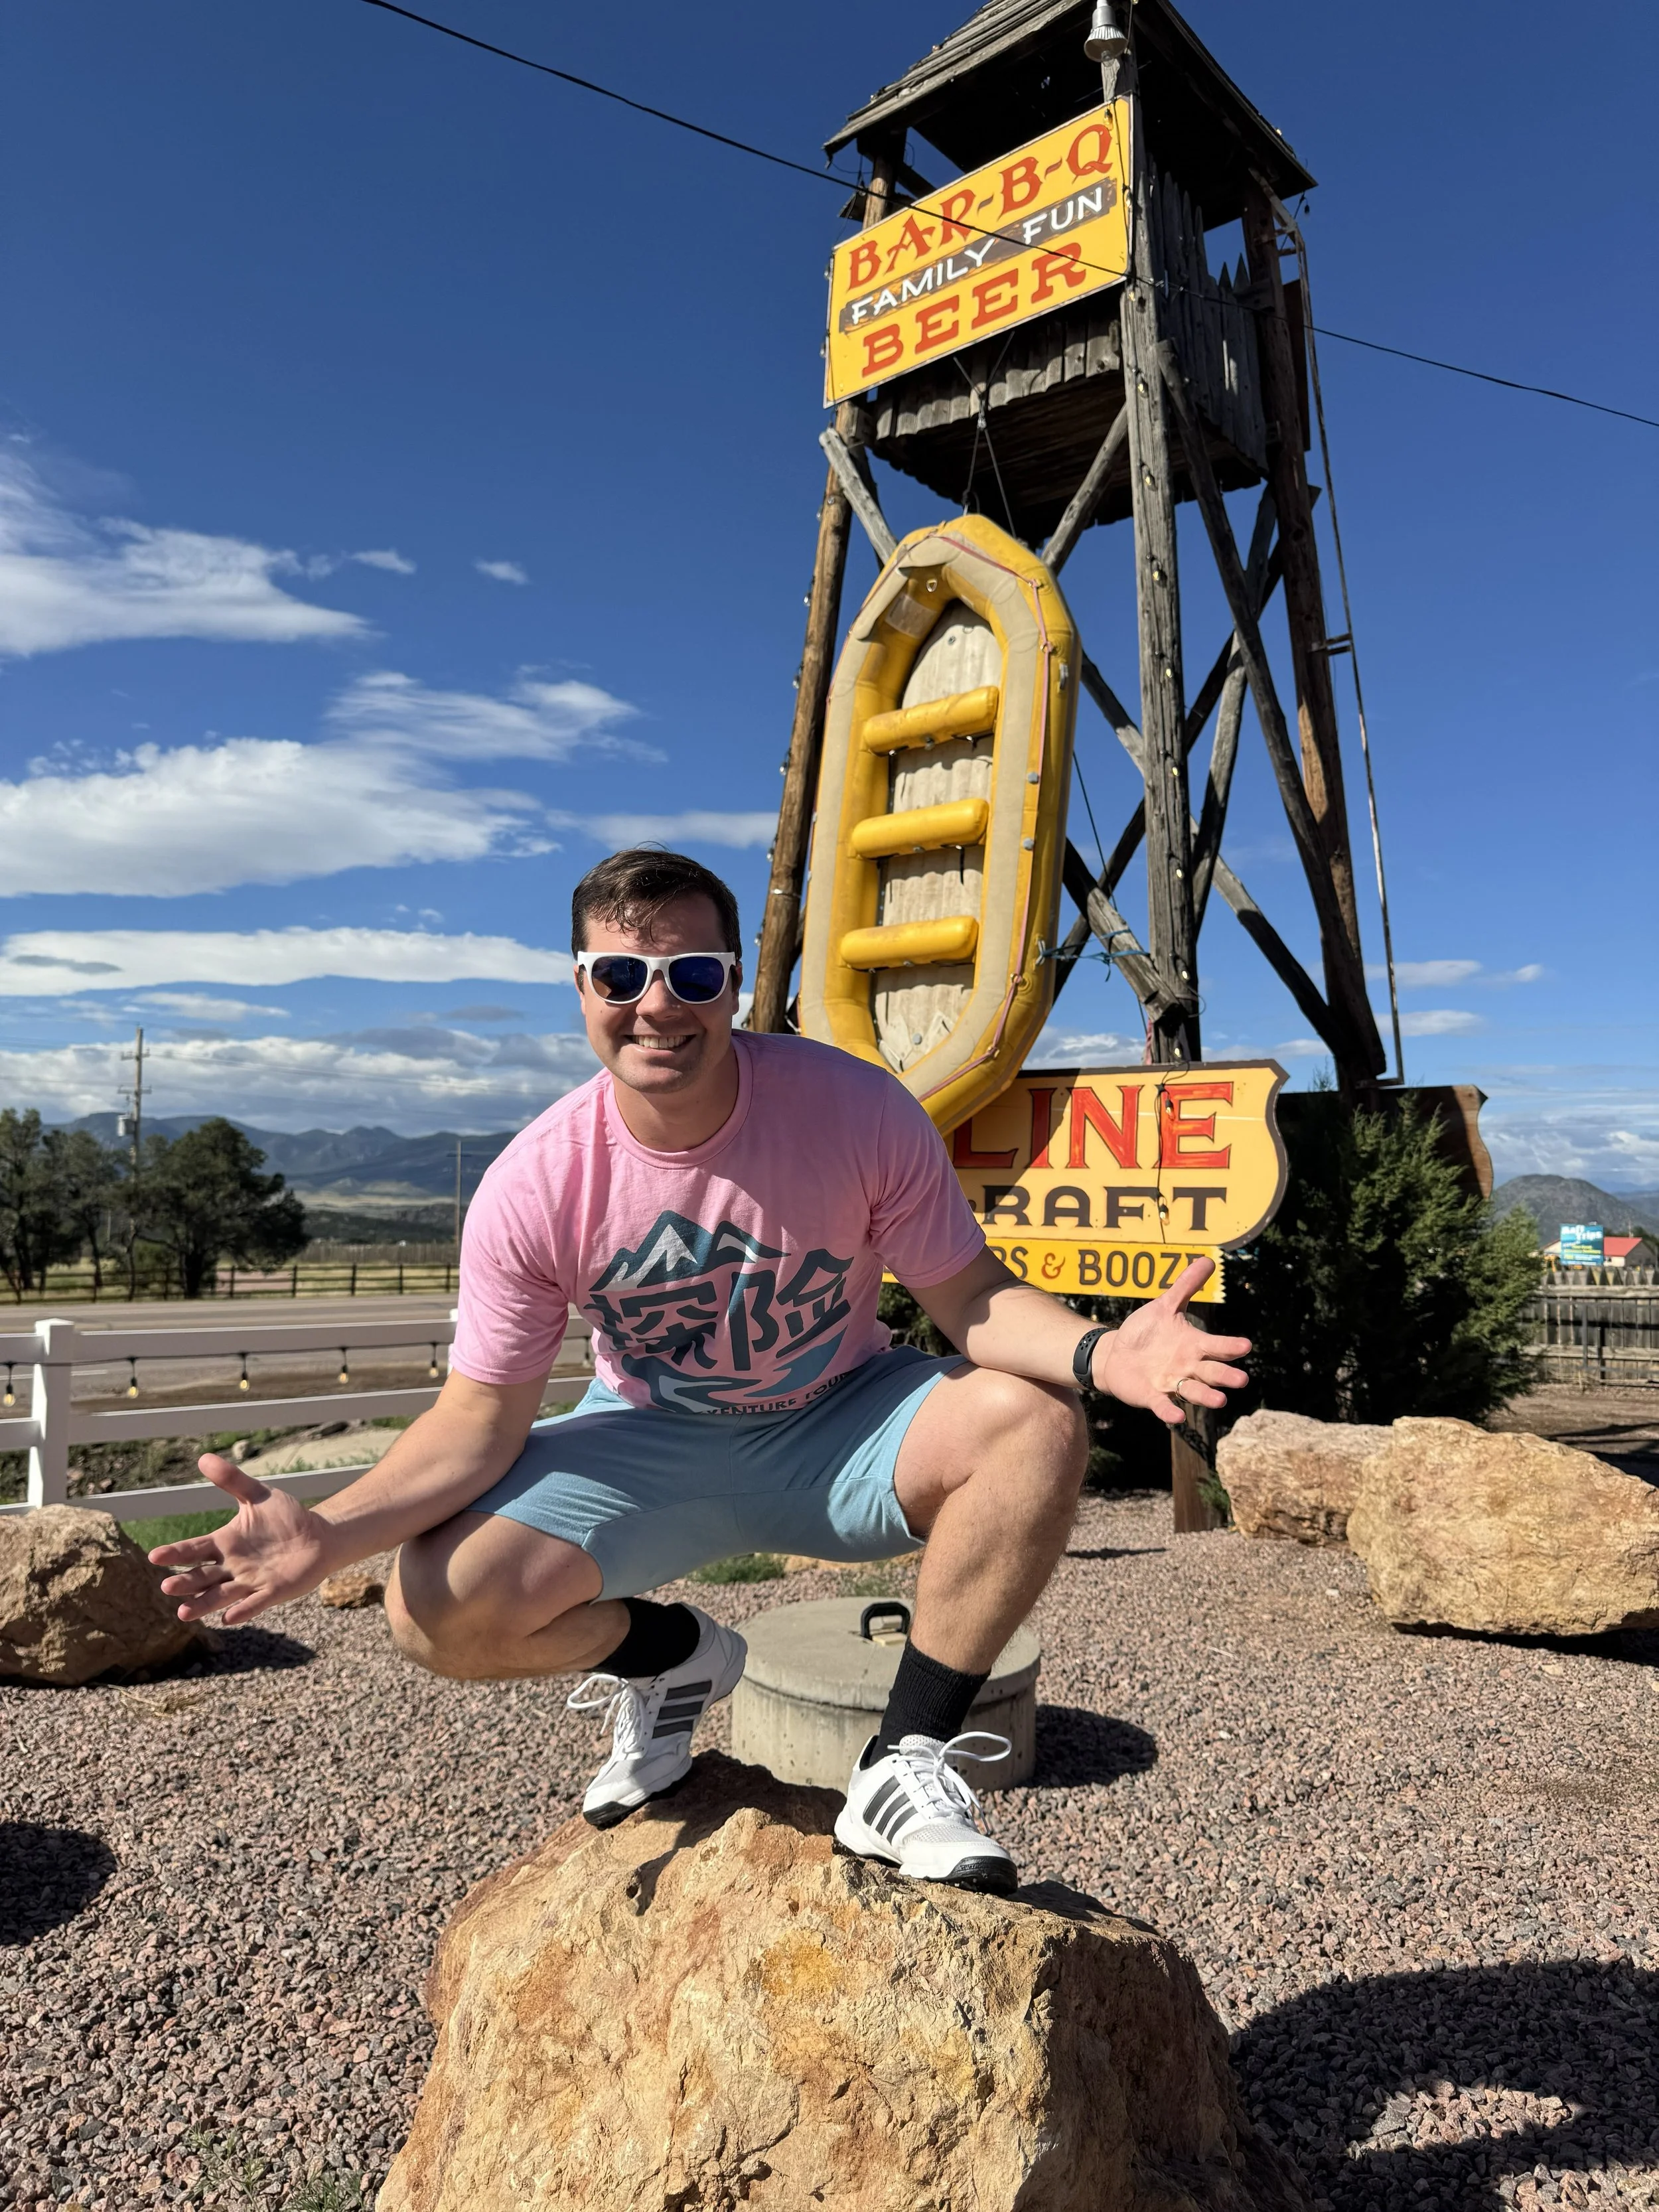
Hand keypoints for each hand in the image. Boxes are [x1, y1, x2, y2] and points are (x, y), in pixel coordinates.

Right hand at [148, 1455, 335, 1625]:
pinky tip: (228, 1618)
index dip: (175, 1553)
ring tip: (184, 1613)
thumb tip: (203, 1458)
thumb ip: (232, 1480)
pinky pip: (255, 1603)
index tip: (154, 1556)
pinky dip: (243, 1610)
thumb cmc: (285, 1517)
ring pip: (221, 1595)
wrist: (318, 1536)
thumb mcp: (258, 1495)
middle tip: (167, 1587)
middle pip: (203, 1577)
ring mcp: (251, 1581)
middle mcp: (232, 1565)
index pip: (194, 1549)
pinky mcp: (272, 1591)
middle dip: (186, 1582)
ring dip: (204, 1604)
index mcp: (225, 1543)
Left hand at [1090, 1257, 1250, 1424]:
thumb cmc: (1146, 1332)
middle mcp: (1187, 1367)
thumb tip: (1208, 1259)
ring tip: (1220, 1401)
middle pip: (1211, 1373)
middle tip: (1242, 1380)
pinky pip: (1163, 1405)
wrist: (1115, 1354)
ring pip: (1193, 1392)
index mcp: (1193, 1345)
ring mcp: (1170, 1383)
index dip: (1230, 1347)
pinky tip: (1176, 1417)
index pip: (1216, 1346)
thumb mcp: (1164, 1306)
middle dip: (1225, 1376)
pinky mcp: (1151, 1395)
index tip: (1246, 1345)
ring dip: (1206, 1397)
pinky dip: (1169, 1411)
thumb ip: (1185, 1286)